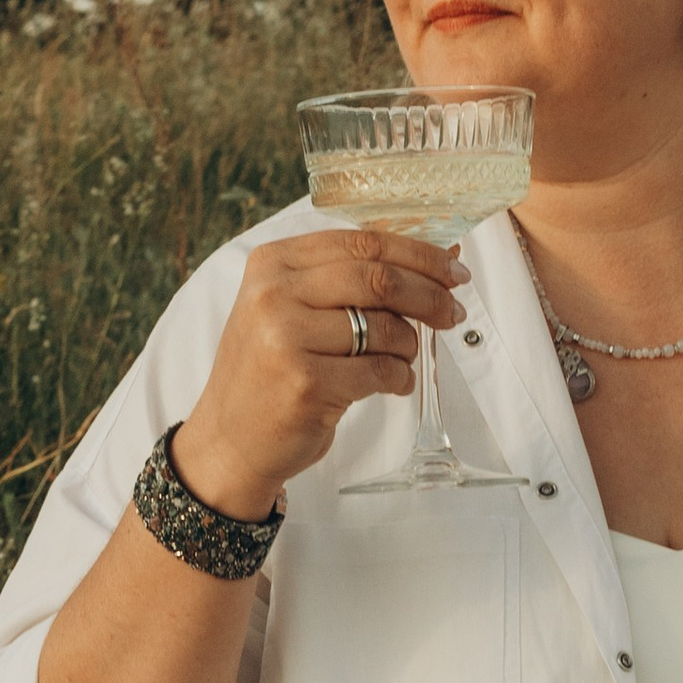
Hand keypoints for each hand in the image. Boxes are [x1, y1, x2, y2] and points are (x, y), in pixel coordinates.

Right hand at [173, 230, 463, 518]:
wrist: (229, 440)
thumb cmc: (271, 372)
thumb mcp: (289, 309)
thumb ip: (346, 279)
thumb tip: (437, 256)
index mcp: (273, 263)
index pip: (362, 242)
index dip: (419, 254)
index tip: (453, 269)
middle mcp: (274, 294)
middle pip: (378, 278)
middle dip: (429, 295)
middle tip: (452, 312)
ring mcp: (285, 339)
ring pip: (384, 326)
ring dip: (410, 345)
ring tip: (404, 358)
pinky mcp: (305, 384)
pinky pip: (380, 371)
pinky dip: (400, 378)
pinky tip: (395, 383)